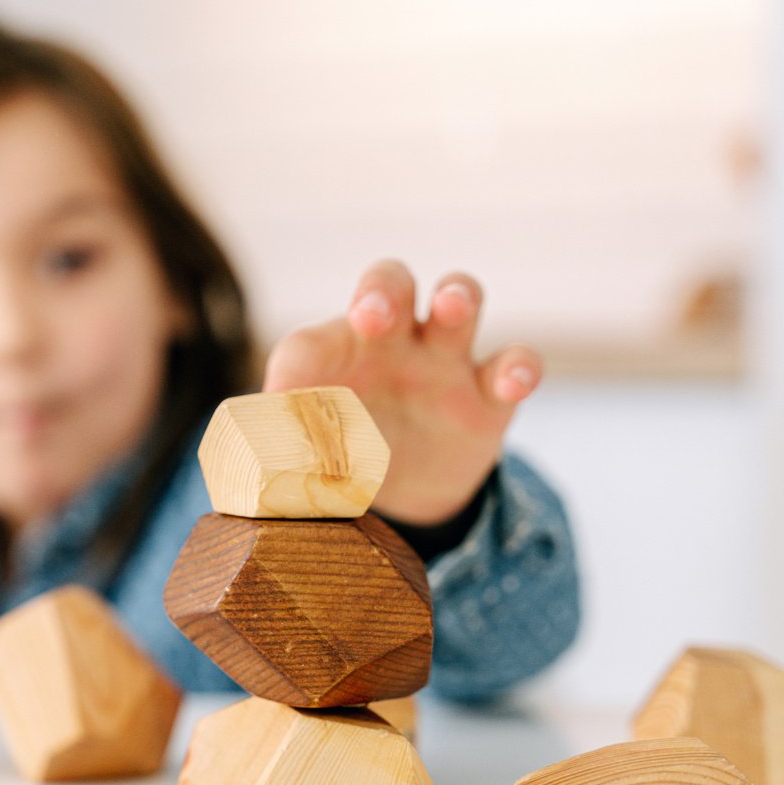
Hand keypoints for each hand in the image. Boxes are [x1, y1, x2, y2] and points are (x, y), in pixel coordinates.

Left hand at [263, 260, 541, 526]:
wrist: (402, 499)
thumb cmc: (341, 460)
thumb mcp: (308, 468)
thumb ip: (287, 470)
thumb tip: (265, 484)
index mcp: (330, 358)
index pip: (307, 346)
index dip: (293, 372)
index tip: (282, 407)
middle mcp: (388, 344)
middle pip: (389, 285)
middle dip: (380, 291)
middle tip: (370, 316)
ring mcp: (442, 364)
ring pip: (457, 303)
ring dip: (456, 295)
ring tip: (450, 306)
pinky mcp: (488, 399)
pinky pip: (514, 365)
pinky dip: (518, 367)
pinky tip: (510, 382)